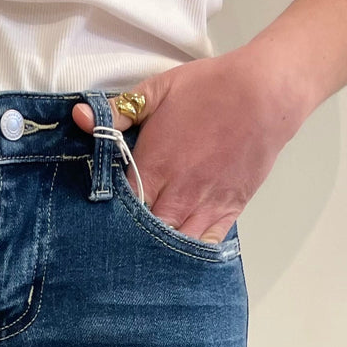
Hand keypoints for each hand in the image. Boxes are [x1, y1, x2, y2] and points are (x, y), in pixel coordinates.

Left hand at [72, 47, 312, 242]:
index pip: (119, 208)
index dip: (108, 216)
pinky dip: (190, 254)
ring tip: (143, 259)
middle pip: (143, 234)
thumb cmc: (210, 87)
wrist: (266, 94)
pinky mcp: (228, 211)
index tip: (98, 220)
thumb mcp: (159, 89)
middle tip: (117, 245)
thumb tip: (80, 118)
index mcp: (153, 168)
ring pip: (173, 244)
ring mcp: (203, 207)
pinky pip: (205, 244)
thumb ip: (118, 111)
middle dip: (130, 240)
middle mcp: (176, 195)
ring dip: (158, 252)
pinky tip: (178, 258)